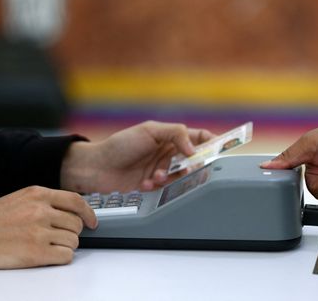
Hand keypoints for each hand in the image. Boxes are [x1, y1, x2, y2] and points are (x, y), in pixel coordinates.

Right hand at [0, 186, 96, 268]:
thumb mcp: (20, 200)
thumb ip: (45, 203)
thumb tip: (71, 212)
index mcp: (38, 195)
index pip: (76, 201)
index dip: (88, 213)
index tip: (92, 222)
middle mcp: (40, 210)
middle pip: (77, 224)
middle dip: (71, 233)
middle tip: (58, 237)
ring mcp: (39, 231)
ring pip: (74, 241)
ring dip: (65, 246)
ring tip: (46, 246)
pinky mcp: (36, 253)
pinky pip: (66, 256)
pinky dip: (61, 258)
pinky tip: (47, 256)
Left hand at [60, 121, 214, 192]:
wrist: (98, 167)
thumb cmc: (120, 145)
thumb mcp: (149, 131)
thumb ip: (175, 133)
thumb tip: (193, 147)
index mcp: (169, 135)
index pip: (198, 136)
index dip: (211, 141)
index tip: (220, 148)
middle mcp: (168, 152)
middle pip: (193, 159)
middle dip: (191, 165)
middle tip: (189, 168)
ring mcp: (162, 168)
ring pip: (180, 175)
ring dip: (170, 176)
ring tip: (155, 175)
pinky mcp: (154, 183)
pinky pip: (166, 187)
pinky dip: (157, 185)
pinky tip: (145, 182)